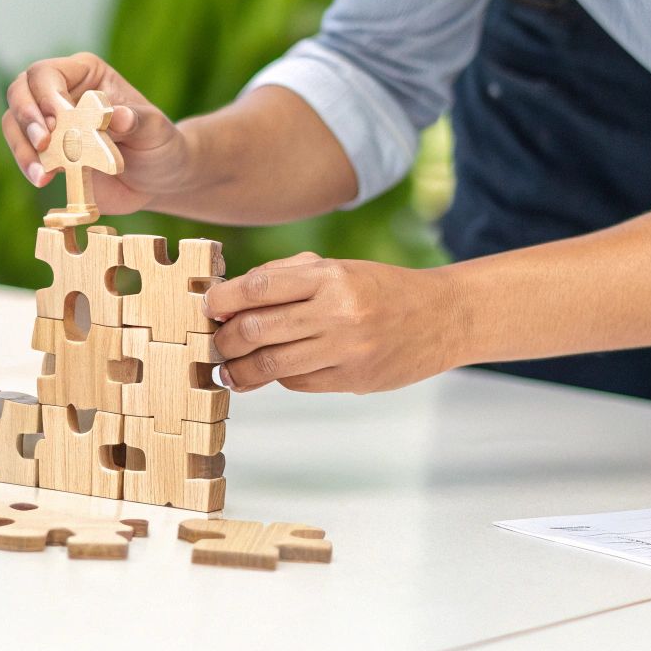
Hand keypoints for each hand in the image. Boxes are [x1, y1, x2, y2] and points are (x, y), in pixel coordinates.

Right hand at [1, 52, 191, 213]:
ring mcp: (49, 124)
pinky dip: (29, 166)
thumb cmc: (159, 145)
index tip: (57, 120)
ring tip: (43, 174)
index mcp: (85, 74)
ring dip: (22, 148)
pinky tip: (43, 180)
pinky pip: (24, 153)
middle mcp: (61, 93)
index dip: (46, 94)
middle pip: (20, 92)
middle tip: (43, 143)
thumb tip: (117, 115)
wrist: (156, 180)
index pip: (48, 73)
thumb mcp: (155, 130)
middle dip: (27, 117)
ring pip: (14, 124)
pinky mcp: (46, 153)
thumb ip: (136, 120)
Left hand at [206, 253, 461, 394]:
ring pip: (271, 364)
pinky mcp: (354, 378)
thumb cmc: (378, 288)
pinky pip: (298, 382)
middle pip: (256, 329)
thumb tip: (230, 297)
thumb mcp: (337, 268)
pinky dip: (278, 378)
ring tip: (229, 370)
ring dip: (240, 370)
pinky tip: (272, 373)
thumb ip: (285, 277)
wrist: (443, 317)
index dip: (222, 300)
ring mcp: (347, 348)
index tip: (207, 307)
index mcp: (329, 275)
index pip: (258, 287)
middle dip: (224, 340)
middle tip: (215, 344)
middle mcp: (337, 311)